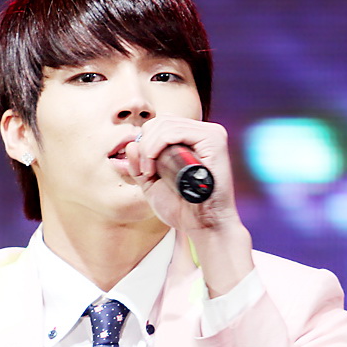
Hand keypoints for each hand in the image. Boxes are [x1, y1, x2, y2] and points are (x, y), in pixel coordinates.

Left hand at [127, 117, 254, 295]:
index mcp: (193, 141)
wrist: (204, 226)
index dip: (145, 142)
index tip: (143, 169)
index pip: (162, 125)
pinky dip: (157, 145)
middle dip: (145, 144)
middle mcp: (203, 134)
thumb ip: (140, 166)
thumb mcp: (153, 185)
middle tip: (145, 171)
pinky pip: (177, 131)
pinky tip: (154, 165)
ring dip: (148, 147)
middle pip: (162, 120)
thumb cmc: (183, 209)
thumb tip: (132, 144)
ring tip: (149, 172)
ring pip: (166, 124)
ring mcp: (211, 134)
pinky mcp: (214, 140)